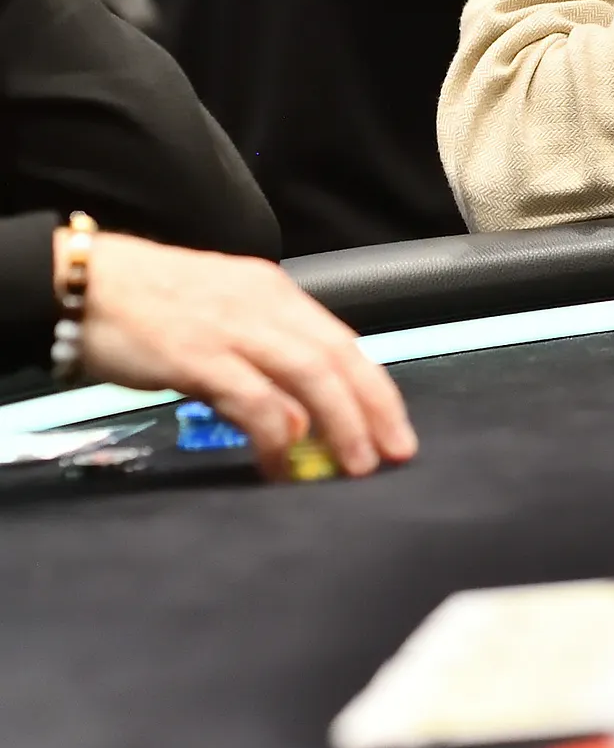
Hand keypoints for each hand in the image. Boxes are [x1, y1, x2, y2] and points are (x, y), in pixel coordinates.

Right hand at [64, 232, 417, 481]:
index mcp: (273, 292)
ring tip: (354, 464)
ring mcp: (232, 328)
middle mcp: (263, 304)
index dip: (375, 386)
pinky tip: (280, 464)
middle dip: (373, 408)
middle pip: (338, 357)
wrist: (83, 282)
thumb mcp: (222, 316)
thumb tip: (296, 414)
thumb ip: (262, 358)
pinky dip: (274, 434)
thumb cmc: (148, 302)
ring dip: (340, 422)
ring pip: (310, 375)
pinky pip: (252, 399)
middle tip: (393, 454)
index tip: (395, 426)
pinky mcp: (197, 355)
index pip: (342, 340)